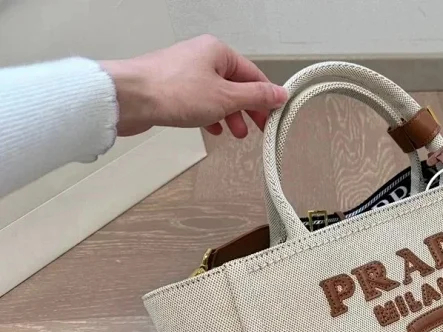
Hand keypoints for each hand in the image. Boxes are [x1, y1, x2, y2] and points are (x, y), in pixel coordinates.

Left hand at [99, 35, 287, 137]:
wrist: (129, 98)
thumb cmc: (172, 91)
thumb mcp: (226, 98)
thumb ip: (256, 97)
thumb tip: (279, 94)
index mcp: (218, 51)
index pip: (253, 75)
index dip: (266, 98)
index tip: (274, 116)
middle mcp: (201, 57)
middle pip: (235, 85)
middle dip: (247, 109)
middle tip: (257, 129)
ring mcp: (184, 72)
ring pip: (217, 95)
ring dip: (229, 115)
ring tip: (234, 133)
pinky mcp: (170, 87)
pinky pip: (198, 100)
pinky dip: (209, 114)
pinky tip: (212, 128)